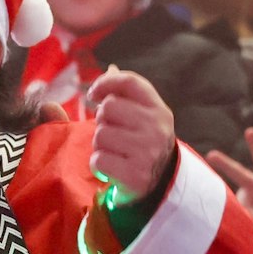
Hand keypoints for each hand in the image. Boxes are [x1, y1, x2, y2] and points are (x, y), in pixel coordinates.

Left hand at [86, 68, 176, 202]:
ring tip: (113, 152)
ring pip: (101, 135)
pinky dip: (98, 165)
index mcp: (159, 110)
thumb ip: (123, 95)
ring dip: (99, 145)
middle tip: (111, 134)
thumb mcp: (139, 118)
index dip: (106, 83)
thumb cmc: (140, 145)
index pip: (130, 82)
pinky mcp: (136, 175)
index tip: (93, 94)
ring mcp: (148, 152)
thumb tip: (110, 68)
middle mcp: (157, 128)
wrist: (156, 185)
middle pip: (109, 107)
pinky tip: (111, 168)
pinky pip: (98, 160)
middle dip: (102, 121)